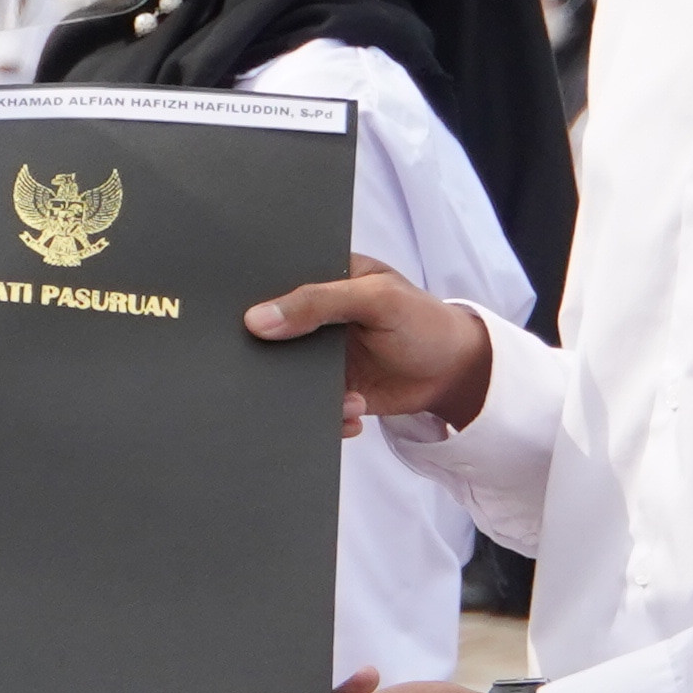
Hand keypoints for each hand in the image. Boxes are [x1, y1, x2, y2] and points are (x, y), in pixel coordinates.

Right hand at [244, 255, 491, 435]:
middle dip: (268, 352)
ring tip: (342, 396)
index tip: (237, 317)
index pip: (277, 281)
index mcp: (325, 278)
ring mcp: (321, 356)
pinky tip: (354, 409)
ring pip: (286, 374)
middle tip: (271, 366)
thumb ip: (318, 302)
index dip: (255, 296)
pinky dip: (326, 414)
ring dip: (299, 391)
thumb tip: (257, 319)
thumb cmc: (423, 321)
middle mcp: (316, 317)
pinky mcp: (330, 389)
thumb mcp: (376, 299)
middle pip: (273, 331)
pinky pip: (310, 405)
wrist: (455, 373)